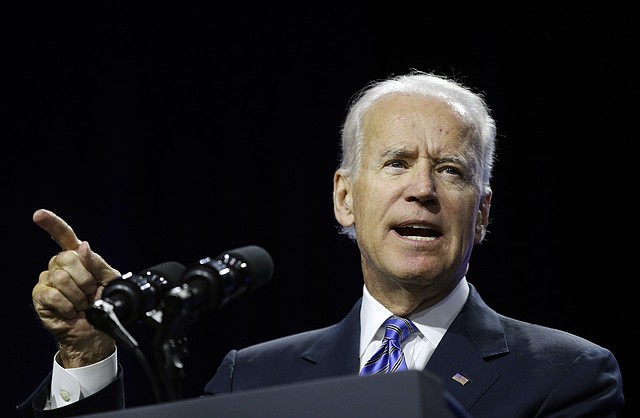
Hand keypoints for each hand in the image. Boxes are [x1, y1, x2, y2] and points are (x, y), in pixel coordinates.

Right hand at [32, 209, 120, 367]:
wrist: (97, 331)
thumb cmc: (104, 304)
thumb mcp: (110, 280)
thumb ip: (98, 263)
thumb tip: (83, 247)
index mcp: (77, 258)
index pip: (63, 236)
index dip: (52, 224)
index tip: (39, 215)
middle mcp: (59, 266)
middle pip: (67, 258)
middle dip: (86, 278)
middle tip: (90, 293)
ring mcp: (48, 280)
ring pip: (61, 278)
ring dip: (78, 295)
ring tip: (82, 304)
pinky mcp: (40, 297)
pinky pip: (54, 295)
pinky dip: (68, 305)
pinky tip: (71, 311)